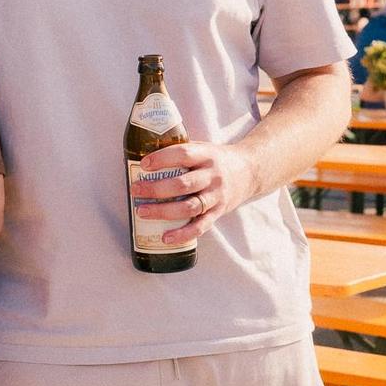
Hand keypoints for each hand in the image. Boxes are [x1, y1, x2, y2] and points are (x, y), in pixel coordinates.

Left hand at [130, 140, 259, 245]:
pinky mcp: (219, 212)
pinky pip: (201, 226)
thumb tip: (143, 151)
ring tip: (142, 211)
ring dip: (163, 211)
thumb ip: (181, 151)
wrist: (250, 171)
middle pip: (183, 184)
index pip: (183, 154)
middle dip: (156, 189)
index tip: (143, 164)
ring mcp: (217, 196)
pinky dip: (183, 233)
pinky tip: (166, 237)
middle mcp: (213, 176)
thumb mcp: (203, 148)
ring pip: (190, 207)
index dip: (162, 159)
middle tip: (135, 190)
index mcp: (206, 155)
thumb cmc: (216, 159)